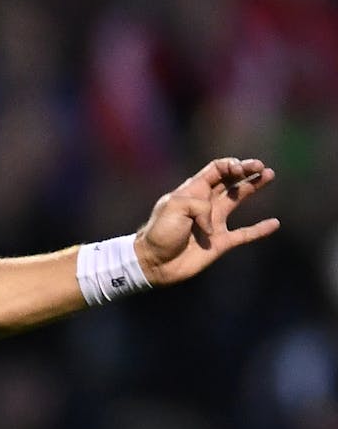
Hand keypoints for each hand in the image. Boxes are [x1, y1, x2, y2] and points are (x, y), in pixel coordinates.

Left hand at [134, 157, 279, 285]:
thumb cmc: (160, 232)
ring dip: (252, 187)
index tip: (240, 169)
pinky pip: (245, 234)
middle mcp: (205, 204)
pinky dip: (260, 229)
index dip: (230, 165)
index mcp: (192, 191)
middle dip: (246, 171)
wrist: (154, 262)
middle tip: (262, 167)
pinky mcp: (220, 242)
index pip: (215, 170)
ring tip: (269, 175)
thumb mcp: (175, 207)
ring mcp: (214, 222)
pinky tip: (274, 223)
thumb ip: (199, 205)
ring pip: (237, 199)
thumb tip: (213, 223)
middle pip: (229, 181)